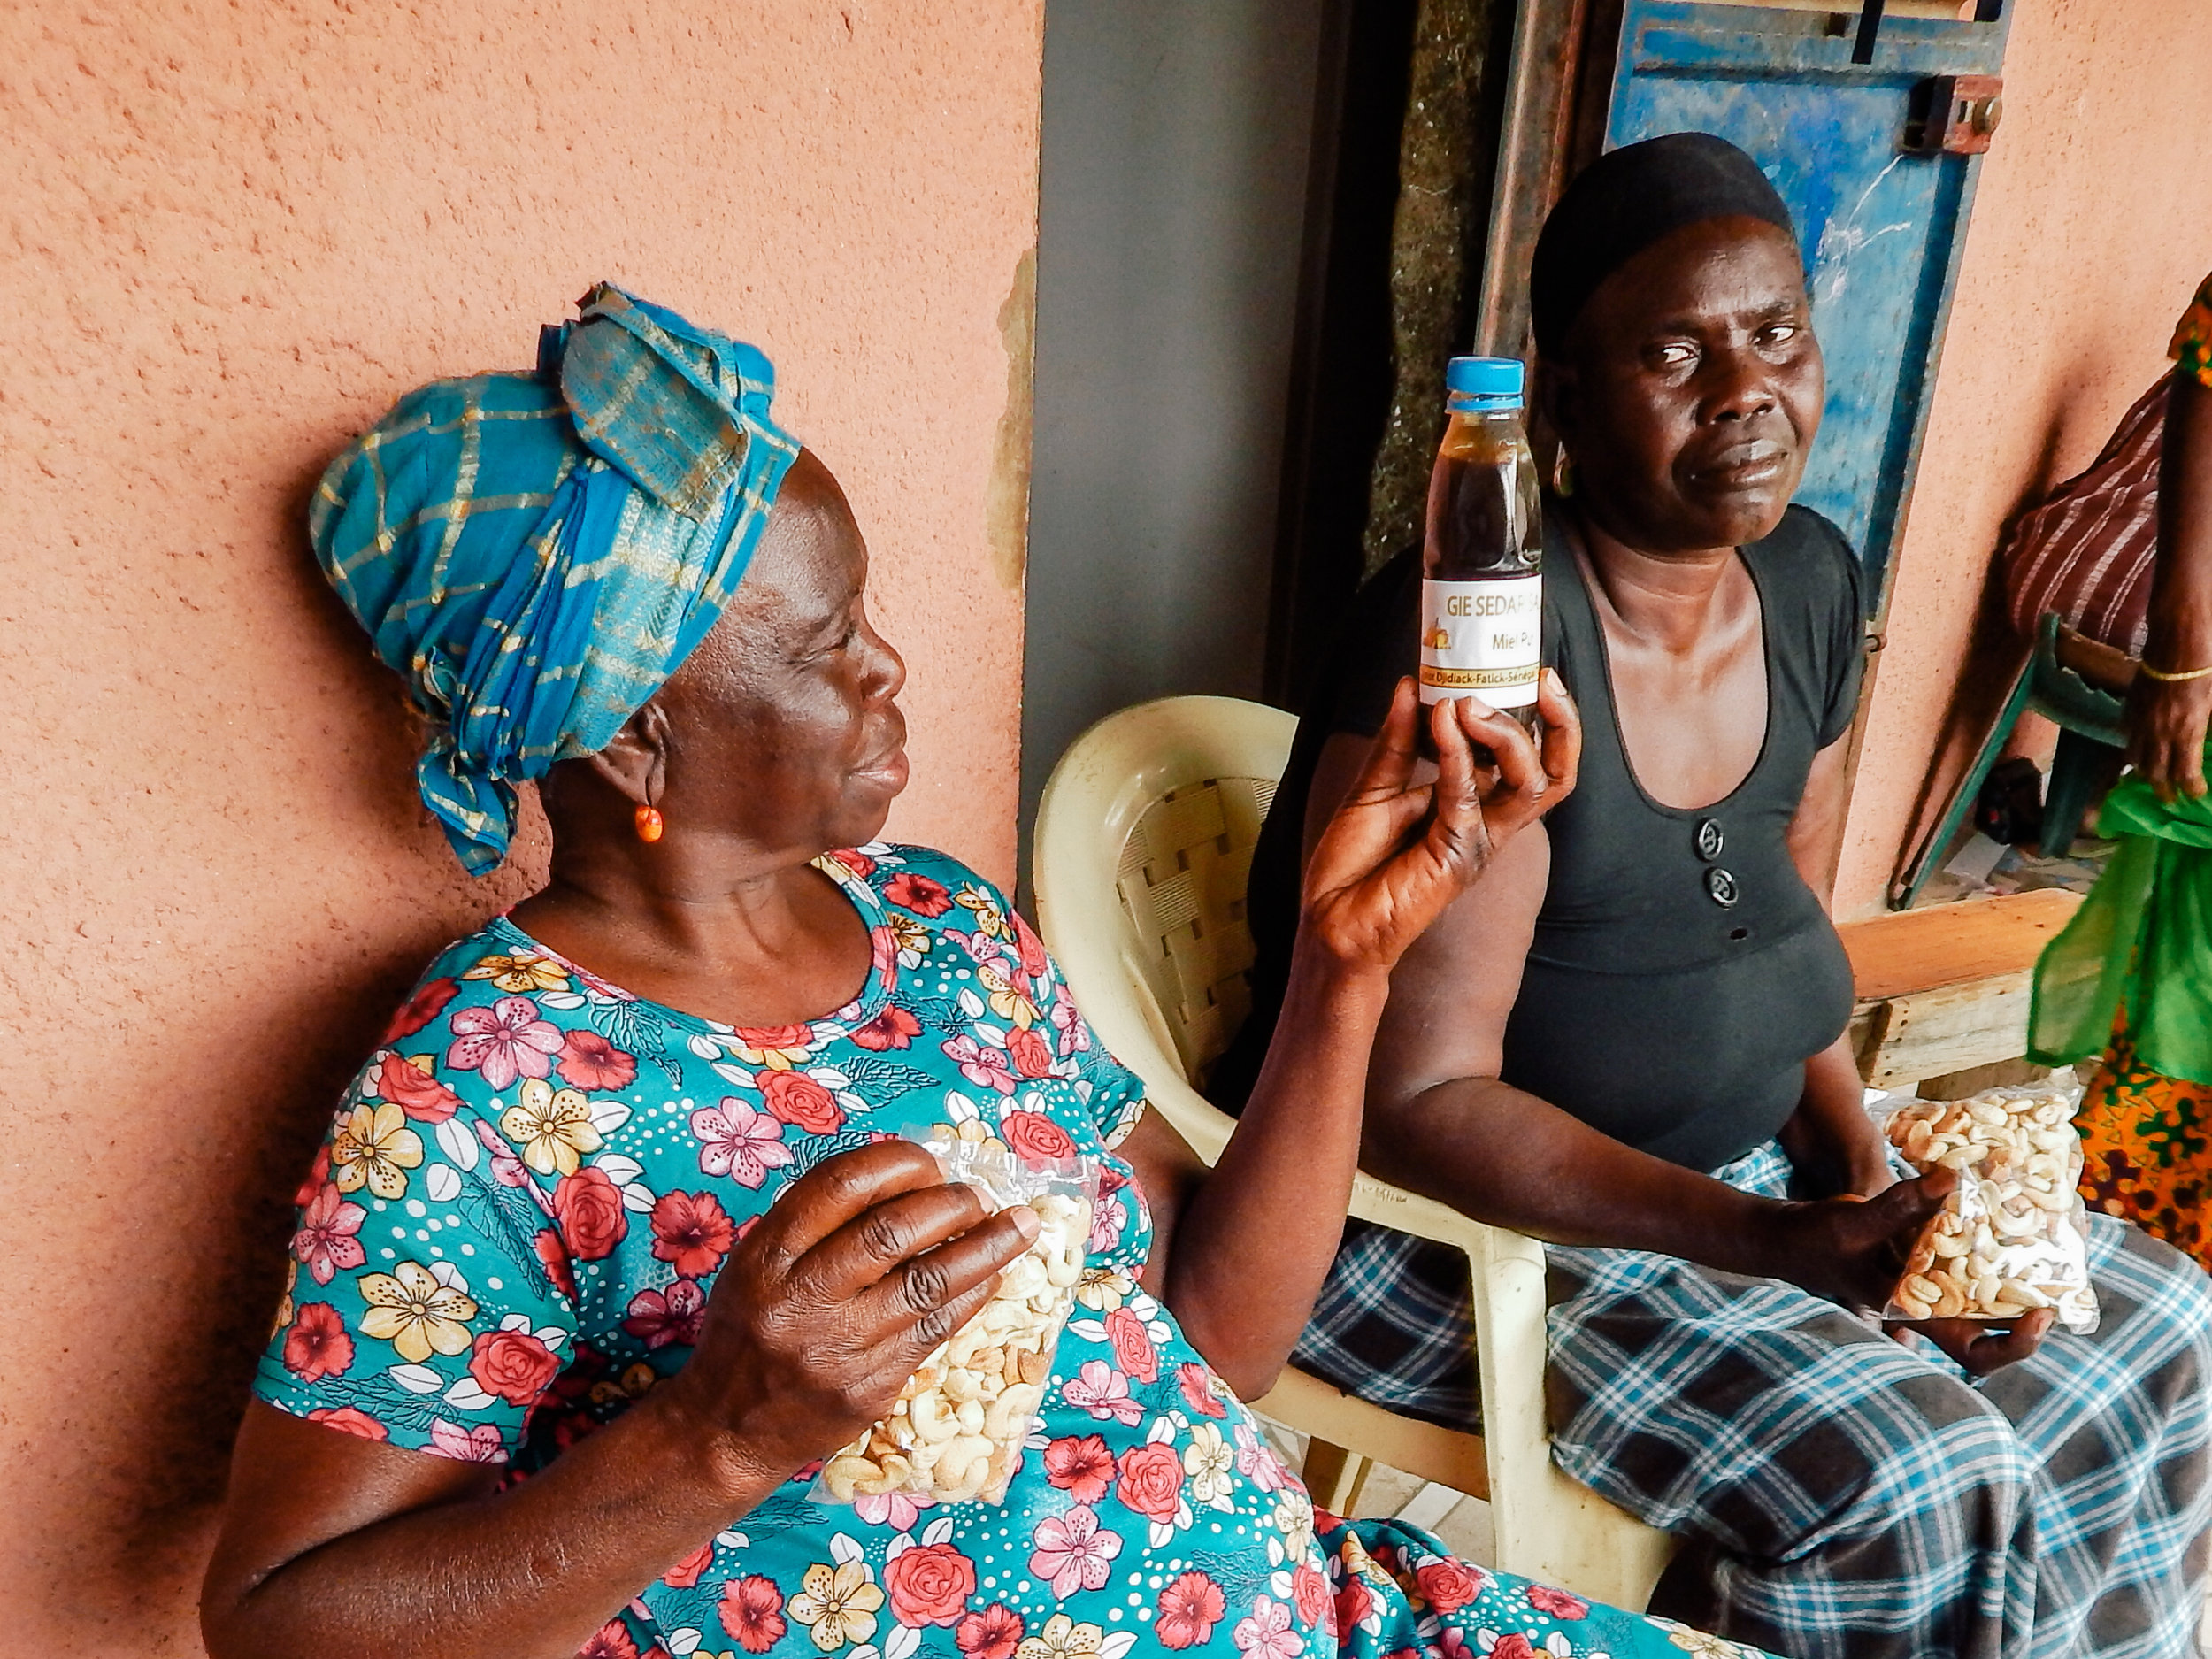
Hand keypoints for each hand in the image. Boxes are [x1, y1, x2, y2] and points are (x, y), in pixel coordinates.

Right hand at [652, 1141, 1038, 1488]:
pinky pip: (936, 1331)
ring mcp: (839, 1348)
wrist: (724, 1432)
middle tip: (980, 1194)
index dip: (898, 1164)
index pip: (841, 1186)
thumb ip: (817, 1224)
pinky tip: (994, 1275)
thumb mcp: (758, 1265)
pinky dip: (973, 1296)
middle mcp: (801, 1299)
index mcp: (767, 1257)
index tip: (932, 1162)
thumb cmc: (748, 1333)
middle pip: (892, 1231)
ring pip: (929, 1284)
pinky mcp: (870, 1389)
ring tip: (1018, 1225)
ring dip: (985, 1247)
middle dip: (951, 1204)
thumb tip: (908, 1179)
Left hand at [1299, 671, 1580, 975]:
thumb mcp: (1374, 785)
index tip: (1531, 673)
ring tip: (1467, 703)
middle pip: (1554, 772)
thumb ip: (1399, 739)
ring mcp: (1477, 840)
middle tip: (1536, 680)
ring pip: (1531, 785)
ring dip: (1506, 735)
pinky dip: (1457, 757)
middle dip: (1558, 723)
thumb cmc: (1354, 864)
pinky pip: (1468, 797)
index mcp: (1475, 802)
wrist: (1329, 918)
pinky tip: (1439, 724)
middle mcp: (1487, 821)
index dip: (1543, 718)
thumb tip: (1411, 685)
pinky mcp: (1456, 857)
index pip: (1533, 758)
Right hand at [1766, 1167, 2050, 1375]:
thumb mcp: (1855, 1221)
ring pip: (1992, 1289)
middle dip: (2037, 1299)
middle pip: (1999, 1324)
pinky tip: (2009, 1213)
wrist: (1788, 1237)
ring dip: (2023, 1267)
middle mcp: (1933, 1306)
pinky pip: (1974, 1260)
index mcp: (1917, 1315)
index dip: (2015, 1346)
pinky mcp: (1928, 1261)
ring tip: (2051, 1231)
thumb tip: (1951, 1181)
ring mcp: (1933, 1285)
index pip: (1975, 1354)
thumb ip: (1902, 1205)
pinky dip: (1994, 1242)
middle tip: (2063, 1263)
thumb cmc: (1816, 1240)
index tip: (2040, 1315)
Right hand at [2124, 670, 2211, 800]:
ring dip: (2145, 773)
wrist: (2177, 644)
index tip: (2196, 793)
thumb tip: (2205, 742)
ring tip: (2152, 778)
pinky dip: (2133, 749)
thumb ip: (2208, 728)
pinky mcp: (2129, 710)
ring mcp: (2141, 723)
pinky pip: (2127, 738)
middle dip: (2164, 790)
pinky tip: (2141, 749)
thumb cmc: (2206, 671)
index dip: (2190, 788)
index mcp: (2186, 733)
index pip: (2185, 774)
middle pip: (2156, 774)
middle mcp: (2160, 734)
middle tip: (2170, 798)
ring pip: (2135, 760)